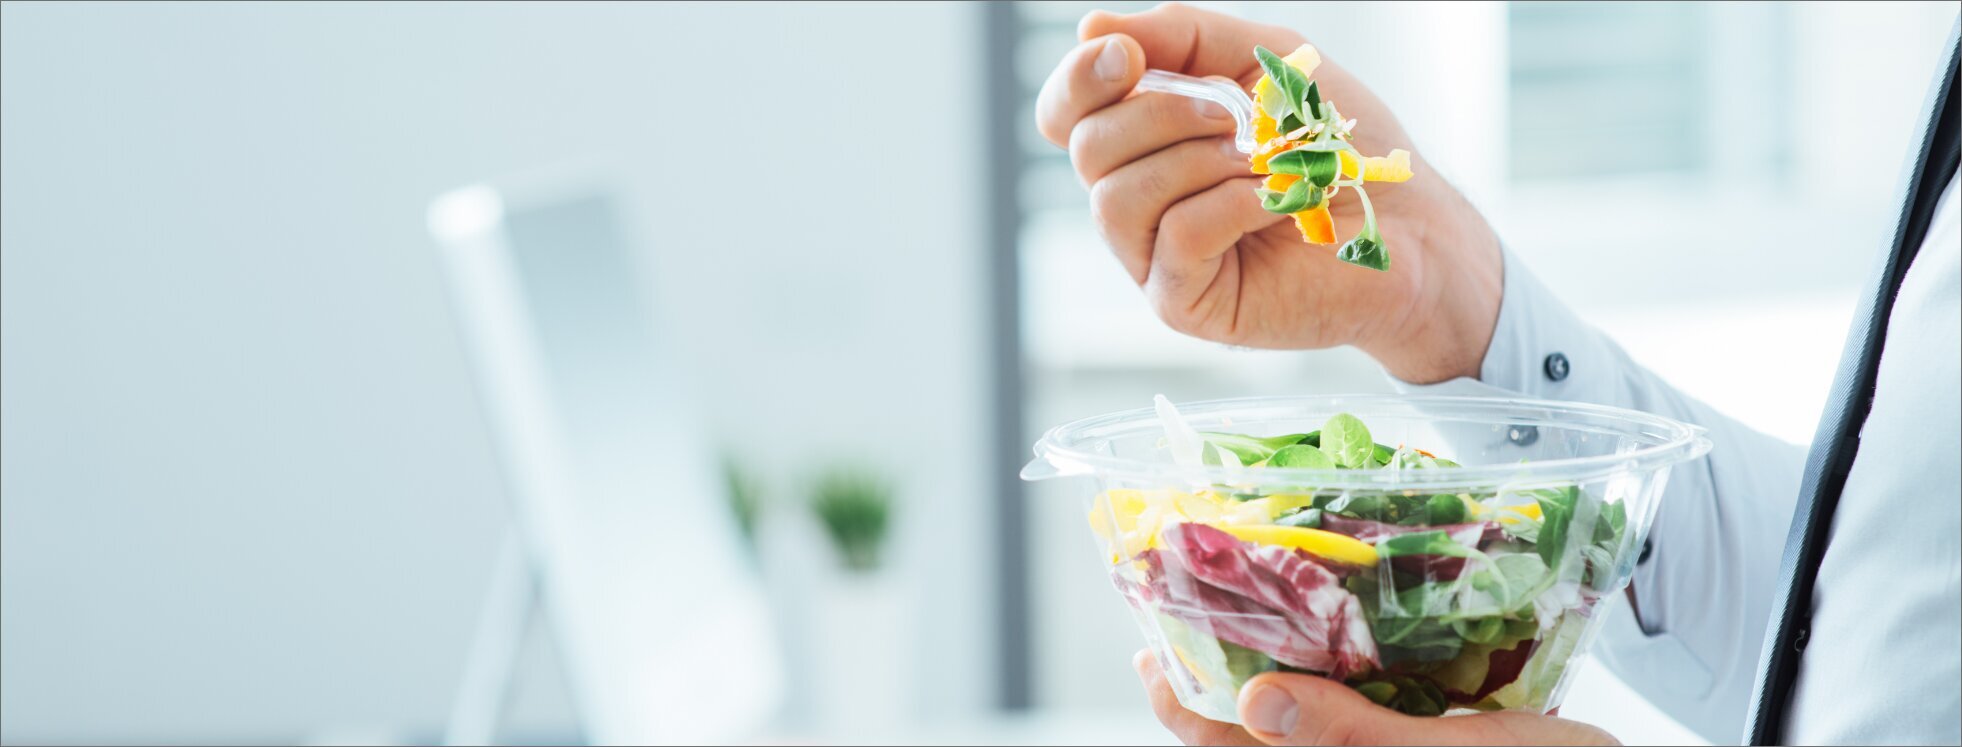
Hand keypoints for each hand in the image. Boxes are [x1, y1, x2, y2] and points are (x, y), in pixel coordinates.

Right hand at [1034, 3, 1503, 382]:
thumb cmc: (1343, 147)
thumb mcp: (1262, 63)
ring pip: (1117, 200)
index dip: (1078, 81)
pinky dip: (1230, 205)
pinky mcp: (1187, 305)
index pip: (1065, 116)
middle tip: (1232, 120)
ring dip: (1198, 163)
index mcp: (1144, 146)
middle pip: (1087, 151)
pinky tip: (1273, 203)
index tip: (1127, 55)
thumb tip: (1091, 28)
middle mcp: (1138, 205)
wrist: (1414, 225)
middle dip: (1160, 115)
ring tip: (1260, 166)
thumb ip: (1181, 37)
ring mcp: (1156, 261)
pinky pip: (1176, 238)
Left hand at [1135, 652, 1619, 745]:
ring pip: (1307, 713)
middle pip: (1259, 731)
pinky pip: (1362, 702)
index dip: (1181, 708)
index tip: (1149, 654)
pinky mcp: (1426, 736)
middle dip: (1221, 671)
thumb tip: (1256, 703)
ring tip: (1250, 599)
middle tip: (1184, 605)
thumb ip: (1353, 740)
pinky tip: (1340, 617)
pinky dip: (1339, 661)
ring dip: (1276, 658)